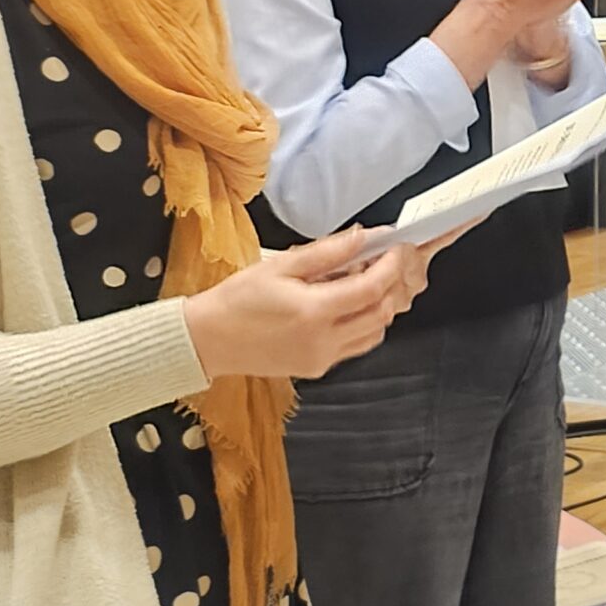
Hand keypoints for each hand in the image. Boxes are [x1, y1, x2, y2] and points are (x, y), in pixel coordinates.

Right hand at [184, 231, 431, 382]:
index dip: (391, 267)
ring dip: (379, 306)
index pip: (372, 289)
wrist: (209, 339)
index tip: (397, 249)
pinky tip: (347, 306)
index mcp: (313, 312)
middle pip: (381, 313)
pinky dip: (364, 325)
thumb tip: (362, 237)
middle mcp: (323, 341)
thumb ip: (326, 252)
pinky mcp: (318, 368)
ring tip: (363, 282)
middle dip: (391, 285)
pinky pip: (357, 347)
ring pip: (375, 333)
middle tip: (384, 262)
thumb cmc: (237, 300)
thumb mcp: (281, 265)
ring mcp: (322, 359)